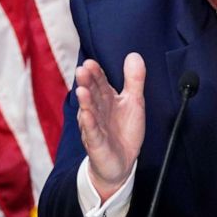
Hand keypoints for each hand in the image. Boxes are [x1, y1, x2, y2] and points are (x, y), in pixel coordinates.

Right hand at [75, 52, 145, 200]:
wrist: (122, 162)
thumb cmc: (124, 130)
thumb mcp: (134, 102)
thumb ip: (134, 79)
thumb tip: (134, 54)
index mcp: (107, 99)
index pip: (100, 83)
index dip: (96, 74)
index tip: (90, 63)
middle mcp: (98, 111)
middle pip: (92, 94)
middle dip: (87, 83)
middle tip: (82, 70)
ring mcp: (95, 127)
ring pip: (89, 112)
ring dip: (85, 102)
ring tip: (82, 90)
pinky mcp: (96, 144)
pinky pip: (92, 133)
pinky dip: (89, 124)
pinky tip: (85, 115)